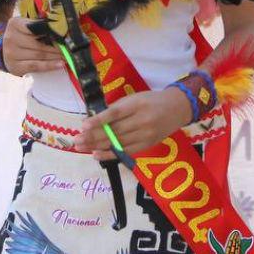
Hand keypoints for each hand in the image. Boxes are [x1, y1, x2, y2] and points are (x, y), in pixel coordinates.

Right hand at [0, 16, 63, 75]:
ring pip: (39, 55)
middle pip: (39, 43)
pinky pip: (36, 66)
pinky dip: (49, 65)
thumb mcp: (27, 25)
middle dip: (57, 46)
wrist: (5, 50)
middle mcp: (11, 38)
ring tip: (68, 55)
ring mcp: (11, 54)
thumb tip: (61, 27)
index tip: (64, 35)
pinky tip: (60, 64)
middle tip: (70, 48)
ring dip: (56, 56)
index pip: (36, 28)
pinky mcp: (15, 66)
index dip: (52, 32)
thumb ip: (40, 24)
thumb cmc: (21, 35)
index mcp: (14, 23)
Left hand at [75, 88, 193, 160]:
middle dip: (93, 136)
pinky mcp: (147, 145)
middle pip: (114, 131)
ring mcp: (145, 135)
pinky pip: (125, 151)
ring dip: (97, 146)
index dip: (99, 120)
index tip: (83, 125)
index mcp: (137, 104)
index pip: (115, 114)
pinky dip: (110, 154)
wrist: (177, 108)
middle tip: (76, 140)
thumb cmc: (151, 101)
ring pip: (117, 142)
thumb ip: (117, 109)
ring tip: (81, 147)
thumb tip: (94, 120)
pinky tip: (96, 155)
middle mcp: (142, 120)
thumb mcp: (135, 98)